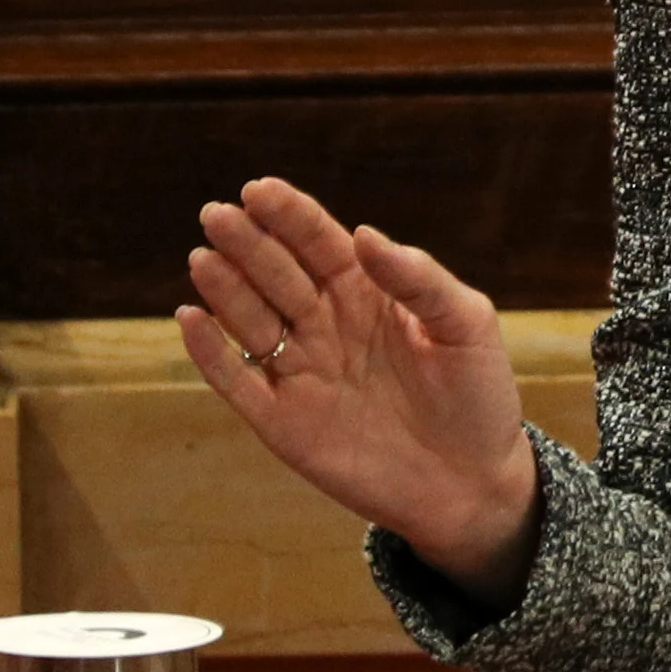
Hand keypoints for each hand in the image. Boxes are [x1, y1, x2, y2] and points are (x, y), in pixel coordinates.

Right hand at [176, 177, 539, 594]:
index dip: (289, 215)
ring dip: (225, 289)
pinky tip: (192, 319)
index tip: (259, 189)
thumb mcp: (467, 327)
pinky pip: (236, 380)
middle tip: (219, 214)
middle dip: (248, 243)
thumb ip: (421, 280)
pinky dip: (210, 353)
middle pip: (277, 273)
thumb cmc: (478, 396)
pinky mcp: (281, 420)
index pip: (319, 243)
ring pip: (249, 320)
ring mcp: (299, 370)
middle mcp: (325, 323)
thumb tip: (366, 234)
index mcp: (368, 292)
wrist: (472, 482)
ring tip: (206, 257)